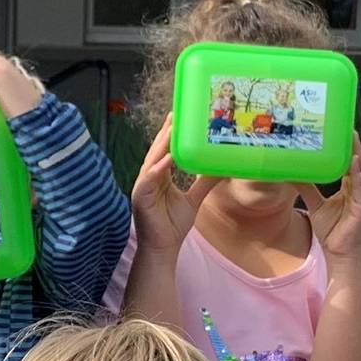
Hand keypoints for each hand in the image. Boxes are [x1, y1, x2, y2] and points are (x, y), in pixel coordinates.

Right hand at [131, 120, 215, 254]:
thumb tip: (220, 169)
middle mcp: (150, 177)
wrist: (163, 247)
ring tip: (171, 129)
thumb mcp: (194, 199)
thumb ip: (204, 183)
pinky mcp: (140, 196)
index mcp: (160, 176)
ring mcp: (143, 185)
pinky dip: (158, 168)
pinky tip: (166, 159)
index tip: (180, 116)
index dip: (171, 134)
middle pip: (157, 150)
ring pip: (152, 160)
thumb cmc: (174, 225)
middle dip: (165, 132)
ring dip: (161, 145)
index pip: (165, 150)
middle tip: (175, 113)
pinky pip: (149, 178)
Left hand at [298, 140, 360, 265]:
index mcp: (353, 189)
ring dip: (358, 155)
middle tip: (349, 128)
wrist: (339, 256)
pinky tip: (355, 161)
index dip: (348, 149)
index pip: (351, 164)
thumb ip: (308, 190)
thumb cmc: (333, 233)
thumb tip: (293, 175)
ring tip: (353, 138)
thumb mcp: (316, 206)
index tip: (342, 132)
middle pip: (359, 164)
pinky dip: (359, 174)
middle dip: (355, 146)